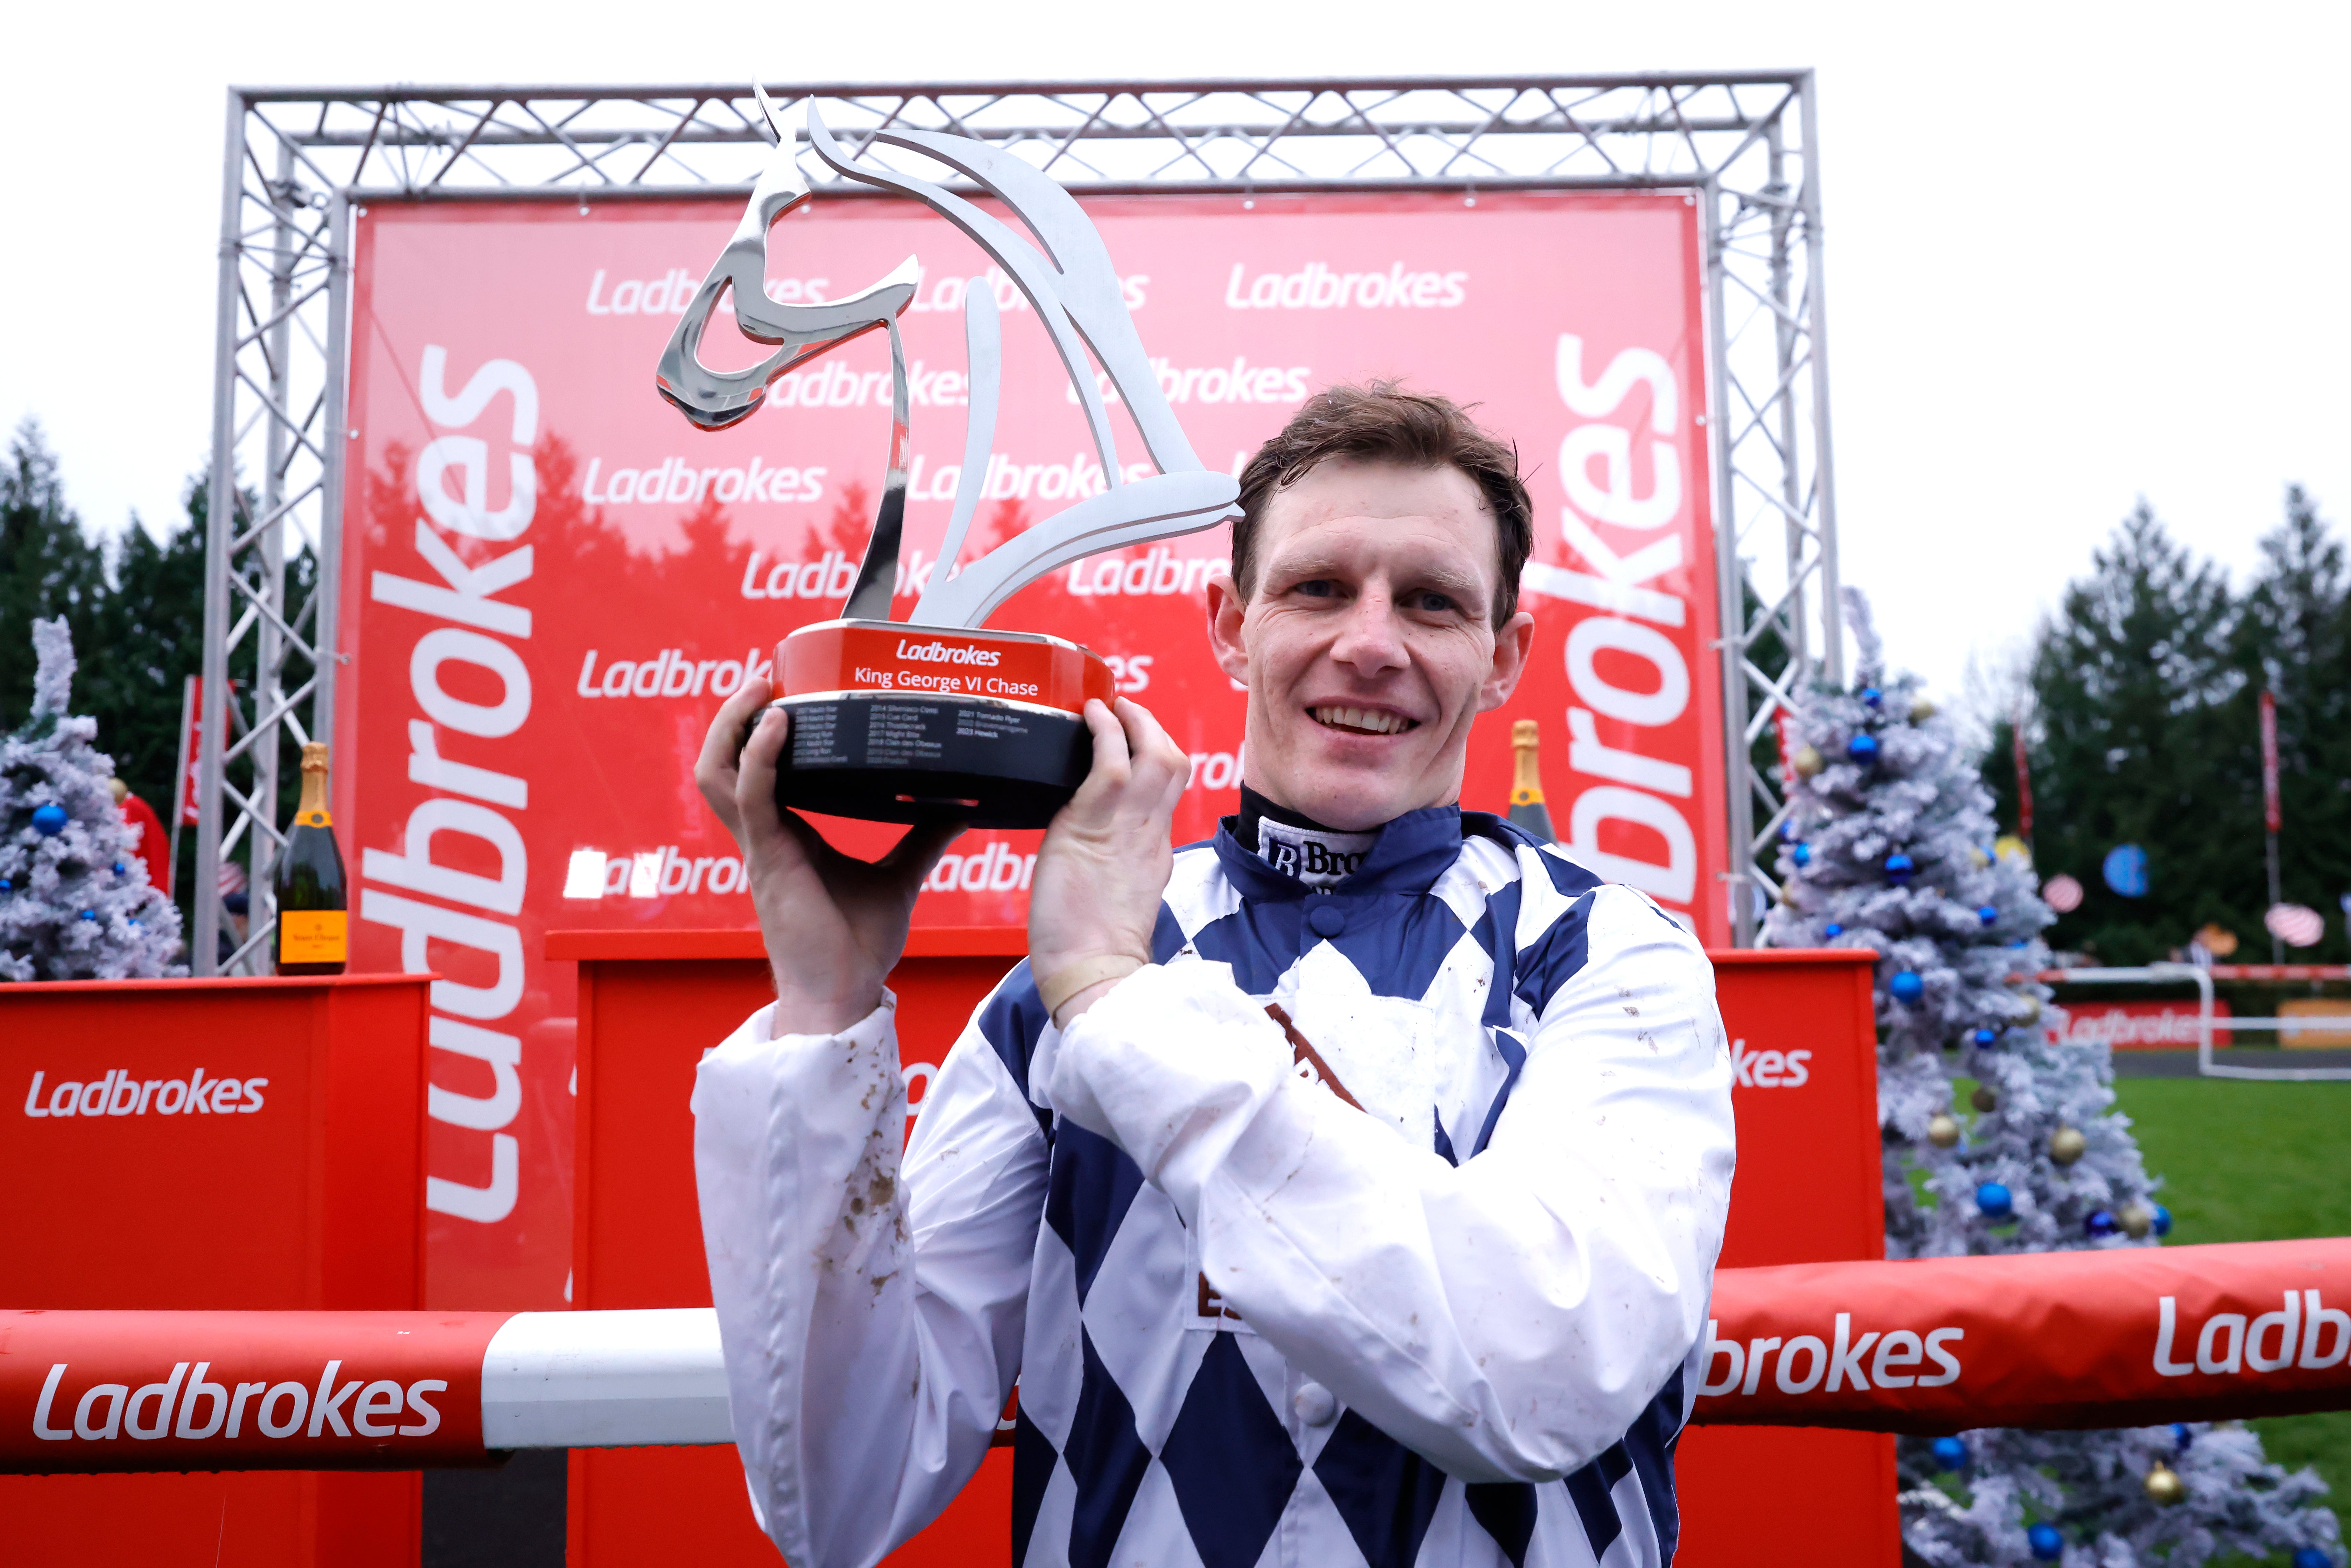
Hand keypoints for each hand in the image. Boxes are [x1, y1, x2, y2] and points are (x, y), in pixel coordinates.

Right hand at [695, 648, 963, 1035]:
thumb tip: (961, 803)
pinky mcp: (769, 860)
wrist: (843, 995)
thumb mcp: (899, 876)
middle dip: (735, 714)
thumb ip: (922, 837)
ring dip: (734, 726)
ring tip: (763, 688)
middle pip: (722, 761)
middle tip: (767, 674)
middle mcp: (765, 834)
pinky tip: (778, 726)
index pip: (756, 769)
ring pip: (717, 773)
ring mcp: (761, 846)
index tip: (787, 687)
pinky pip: (751, 797)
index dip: (758, 728)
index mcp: (787, 833)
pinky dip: (759, 757)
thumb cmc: (857, 947)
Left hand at [1028, 697, 1190, 1025]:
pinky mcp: (1095, 826)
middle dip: (1152, 727)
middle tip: (1125, 709)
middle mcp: (1150, 834)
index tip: (1135, 738)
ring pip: (1153, 753)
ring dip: (1133, 719)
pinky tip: (1089, 715)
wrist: (1093, 975)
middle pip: (1173, 762)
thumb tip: (1092, 847)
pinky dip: (1104, 732)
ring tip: (1109, 703)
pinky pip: (1109, 764)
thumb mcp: (1115, 895)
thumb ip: (1113, 864)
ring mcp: (1128, 828)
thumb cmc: (1092, 949)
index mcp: (1155, 851)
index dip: (1154, 756)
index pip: (1167, 790)